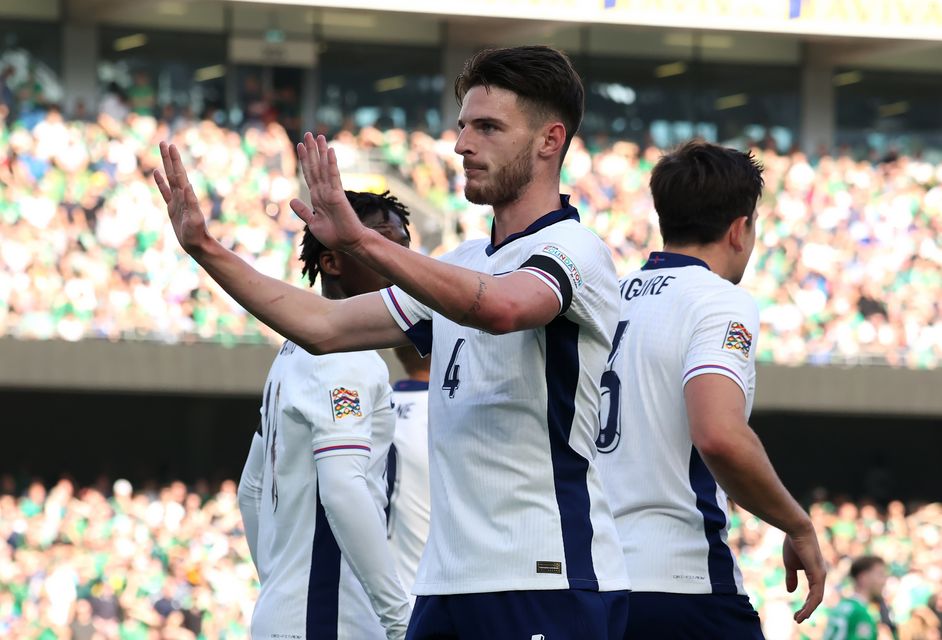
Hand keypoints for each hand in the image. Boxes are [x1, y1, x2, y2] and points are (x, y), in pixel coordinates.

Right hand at [154, 142, 210, 255]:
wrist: (197, 245)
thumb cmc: (196, 234)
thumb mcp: (194, 219)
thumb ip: (191, 203)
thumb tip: (187, 185)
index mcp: (186, 196)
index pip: (179, 174)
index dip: (174, 160)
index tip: (171, 146)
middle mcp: (182, 195)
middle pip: (173, 172)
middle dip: (169, 158)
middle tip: (164, 142)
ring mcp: (177, 201)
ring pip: (169, 179)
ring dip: (165, 165)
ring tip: (162, 151)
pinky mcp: (172, 208)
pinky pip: (165, 191)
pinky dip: (161, 182)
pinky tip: (157, 173)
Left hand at [290, 132, 365, 252]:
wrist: (349, 244)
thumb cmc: (334, 236)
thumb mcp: (313, 223)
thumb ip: (303, 211)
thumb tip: (291, 200)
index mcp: (317, 197)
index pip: (309, 174)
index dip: (304, 160)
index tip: (299, 145)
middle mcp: (324, 191)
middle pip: (315, 167)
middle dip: (311, 150)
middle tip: (308, 134)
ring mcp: (331, 192)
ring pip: (324, 168)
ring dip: (321, 151)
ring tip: (319, 136)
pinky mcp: (338, 195)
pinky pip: (334, 176)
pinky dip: (331, 164)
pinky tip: (330, 151)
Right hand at [783, 529, 825, 622]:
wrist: (796, 530)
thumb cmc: (794, 545)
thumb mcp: (790, 565)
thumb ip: (791, 578)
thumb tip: (791, 591)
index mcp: (815, 574)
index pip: (813, 594)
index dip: (806, 605)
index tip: (797, 614)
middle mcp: (821, 576)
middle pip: (816, 599)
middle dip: (807, 611)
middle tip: (798, 619)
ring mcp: (821, 575)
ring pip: (817, 599)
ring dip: (808, 610)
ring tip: (799, 618)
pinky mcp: (818, 574)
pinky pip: (816, 594)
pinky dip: (810, 604)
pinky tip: (804, 610)